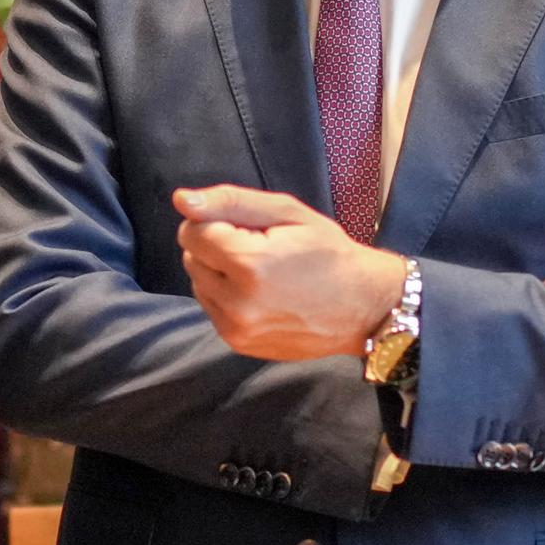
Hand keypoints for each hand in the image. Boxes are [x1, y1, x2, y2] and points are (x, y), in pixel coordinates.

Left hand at [173, 187, 409, 360]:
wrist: (363, 308)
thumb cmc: (329, 253)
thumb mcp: (287, 213)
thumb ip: (230, 202)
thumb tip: (182, 200)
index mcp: (249, 264)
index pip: (192, 231)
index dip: (220, 222)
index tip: (253, 229)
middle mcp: (236, 302)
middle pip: (190, 256)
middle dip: (216, 246)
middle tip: (261, 249)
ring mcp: (235, 328)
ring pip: (197, 282)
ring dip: (218, 271)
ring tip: (262, 272)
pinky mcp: (237, 343)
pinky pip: (211, 307)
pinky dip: (226, 295)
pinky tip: (260, 293)